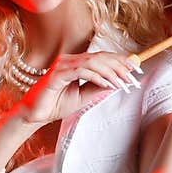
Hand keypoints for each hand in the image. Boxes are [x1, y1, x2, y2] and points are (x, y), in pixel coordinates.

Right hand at [14, 51, 141, 125]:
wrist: (36, 115)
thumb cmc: (56, 104)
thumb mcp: (84, 96)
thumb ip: (99, 87)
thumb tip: (118, 81)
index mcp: (76, 63)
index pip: (101, 57)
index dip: (119, 61)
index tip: (135, 69)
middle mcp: (69, 60)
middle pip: (99, 57)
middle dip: (119, 66)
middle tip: (133, 76)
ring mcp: (62, 65)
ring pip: (92, 62)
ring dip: (110, 72)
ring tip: (122, 83)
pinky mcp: (57, 74)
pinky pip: (81, 72)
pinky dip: (97, 77)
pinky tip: (107, 84)